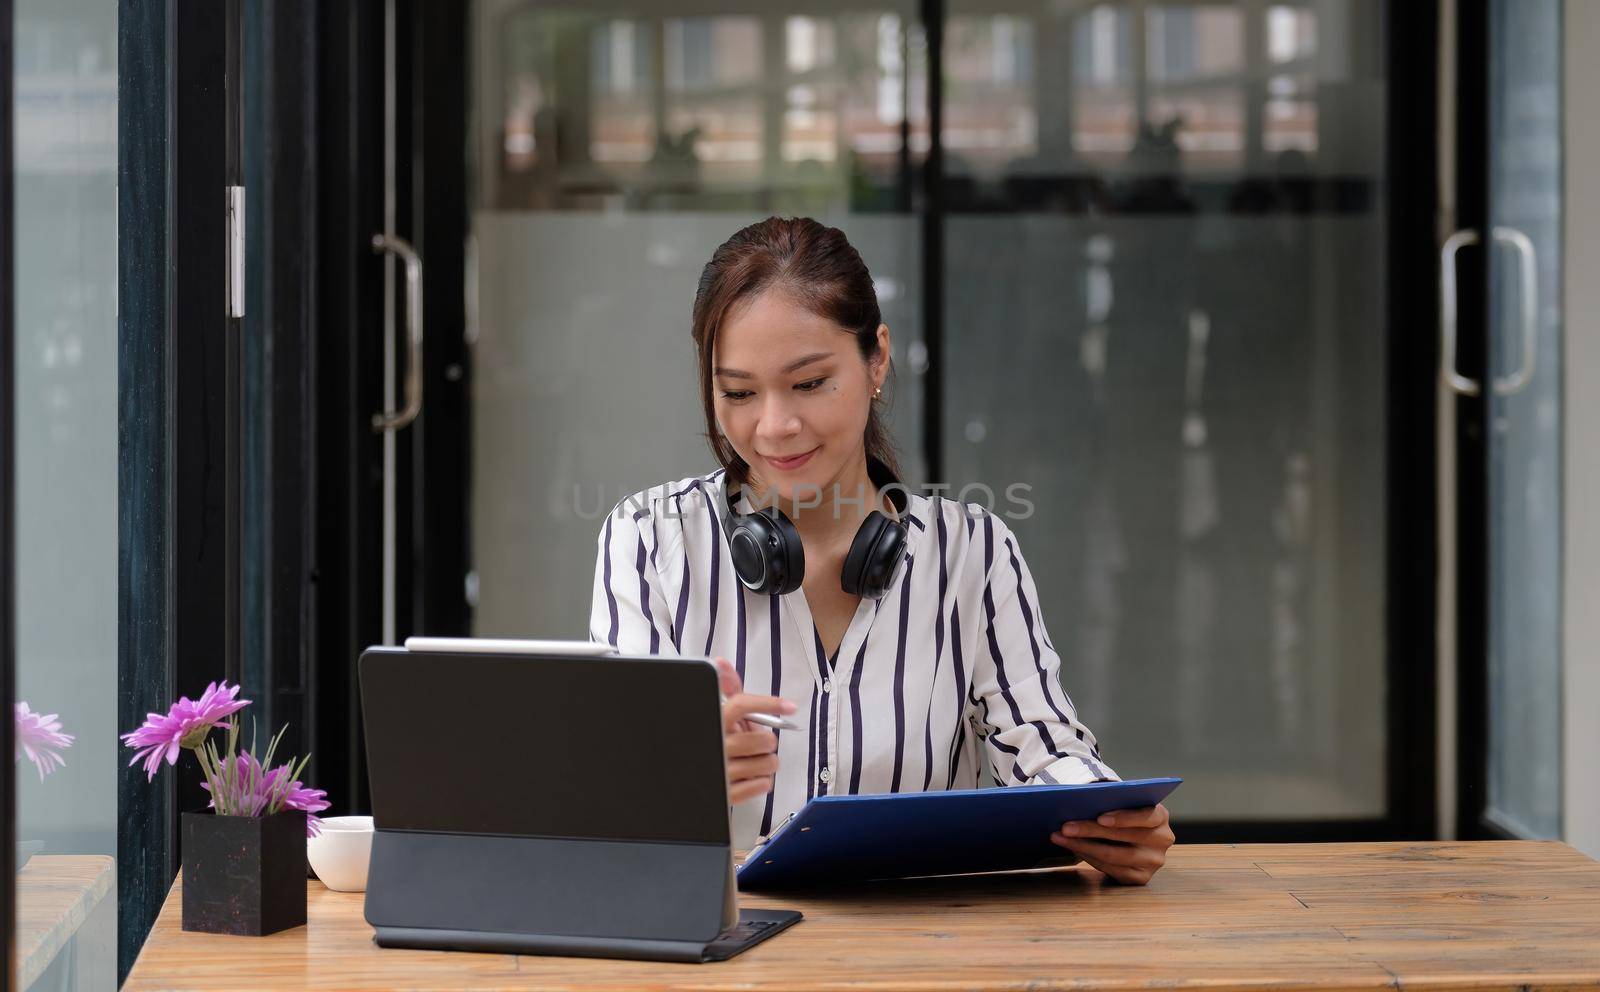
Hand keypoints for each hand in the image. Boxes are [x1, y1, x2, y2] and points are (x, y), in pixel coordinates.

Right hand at [714, 658, 795, 804]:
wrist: (682, 775)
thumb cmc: (710, 739)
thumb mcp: (716, 713)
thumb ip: (725, 690)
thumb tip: (720, 662)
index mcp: (713, 721)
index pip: (741, 706)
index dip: (769, 704)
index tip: (789, 706)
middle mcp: (715, 745)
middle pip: (763, 740)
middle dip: (768, 741)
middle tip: (759, 741)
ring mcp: (721, 771)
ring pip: (768, 764)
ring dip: (768, 762)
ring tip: (756, 760)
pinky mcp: (727, 794)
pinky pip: (762, 785)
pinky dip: (763, 780)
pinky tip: (753, 776)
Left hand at [1050, 803, 1173, 885]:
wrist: (1131, 838)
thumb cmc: (1121, 814)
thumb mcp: (1122, 804)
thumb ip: (1110, 801)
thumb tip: (1078, 801)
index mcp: (1160, 816)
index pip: (1146, 816)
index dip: (1123, 817)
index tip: (1100, 818)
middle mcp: (1162, 840)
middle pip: (1124, 836)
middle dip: (1090, 830)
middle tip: (1065, 827)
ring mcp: (1153, 861)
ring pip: (1114, 855)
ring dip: (1083, 846)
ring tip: (1060, 837)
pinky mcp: (1141, 878)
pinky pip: (1111, 869)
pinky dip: (1088, 858)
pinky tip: (1073, 849)